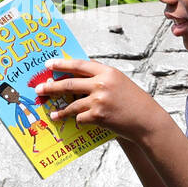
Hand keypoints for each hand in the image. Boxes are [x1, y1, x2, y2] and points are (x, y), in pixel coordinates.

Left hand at [40, 58, 162, 143]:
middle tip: (40, 88)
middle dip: (51, 87)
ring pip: (71, 104)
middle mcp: (102, 84)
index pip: (79, 65)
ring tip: (53, 112)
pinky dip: (77, 120)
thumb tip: (78, 77)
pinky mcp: (98, 116)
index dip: (62, 64)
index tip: (49, 65)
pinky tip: (73, 122)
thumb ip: (102, 78)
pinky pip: (80, 117)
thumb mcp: (120, 83)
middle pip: (69, 84)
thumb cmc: (135, 102)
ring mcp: (99, 100)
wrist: (147, 121)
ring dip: (60, 110)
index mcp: (108, 72)